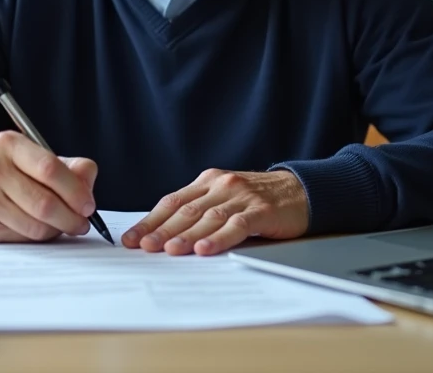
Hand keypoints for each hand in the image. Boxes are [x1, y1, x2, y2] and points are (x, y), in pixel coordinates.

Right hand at [0, 131, 97, 242]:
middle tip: (82, 223)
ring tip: (62, 225)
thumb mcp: (37, 159)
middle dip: (71, 217)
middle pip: (44, 202)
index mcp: (9, 144)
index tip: (88, 205)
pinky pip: (22, 237)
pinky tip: (40, 227)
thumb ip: (70, 167)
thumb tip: (87, 183)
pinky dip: (39, 236)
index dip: (75, 190)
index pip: (50, 168)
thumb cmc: (9, 173)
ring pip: (35, 224)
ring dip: (57, 229)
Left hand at [122, 169, 308, 255]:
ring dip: (187, 236)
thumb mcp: (225, 198)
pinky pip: (237, 225)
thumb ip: (200, 211)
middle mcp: (221, 186)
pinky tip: (206, 249)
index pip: (172, 202)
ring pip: (208, 218)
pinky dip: (219, 238)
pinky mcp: (261, 211)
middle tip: (144, 247)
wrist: (300, 191)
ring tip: (169, 251)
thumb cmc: (257, 200)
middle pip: (185, 211)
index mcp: (207, 182)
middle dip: (161, 230)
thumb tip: (164, 236)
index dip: (150, 220)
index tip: (132, 239)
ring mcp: (241, 197)